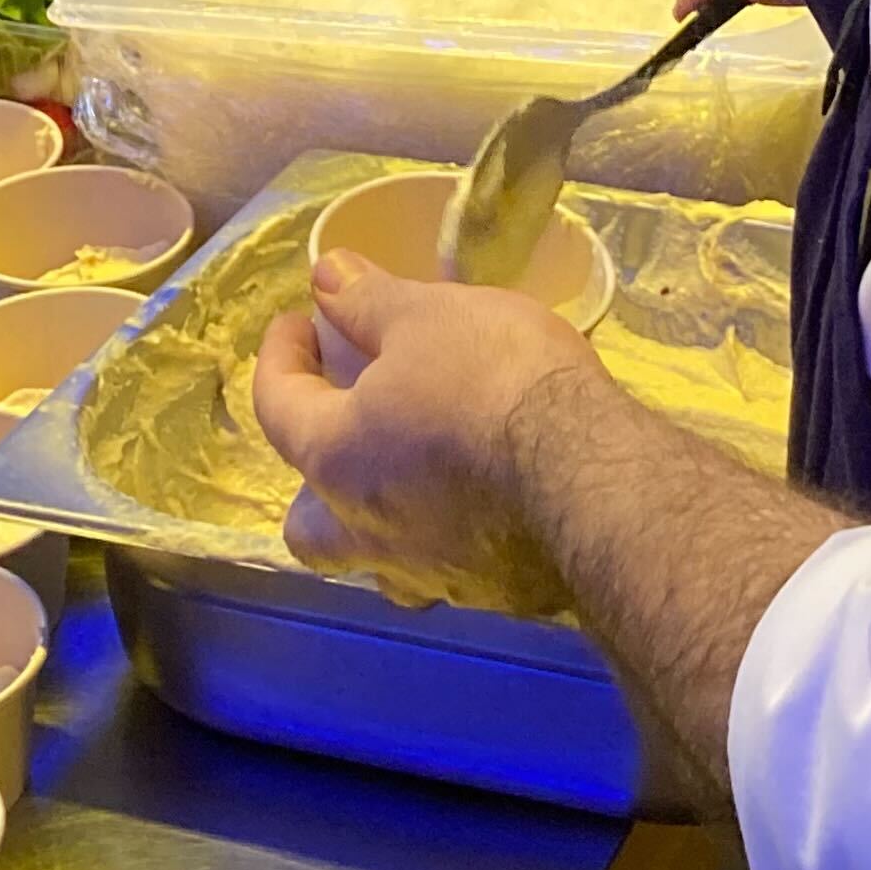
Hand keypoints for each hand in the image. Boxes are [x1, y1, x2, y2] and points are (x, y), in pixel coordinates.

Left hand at [252, 253, 603, 604]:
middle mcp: (367, 532)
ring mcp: (430, 572)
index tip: (298, 319)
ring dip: (384, 522)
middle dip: (315, 482)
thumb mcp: (428, 316)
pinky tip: (491, 504)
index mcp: (335, 461)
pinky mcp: (493, 593)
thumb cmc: (495, 381)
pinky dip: (456, 535)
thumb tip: (324, 276)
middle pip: (308, 526)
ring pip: (378, 560)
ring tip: (420, 478)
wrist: (593, 475)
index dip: (281, 356)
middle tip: (349, 432)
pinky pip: (453, 566)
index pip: (277, 407)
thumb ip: (368, 302)